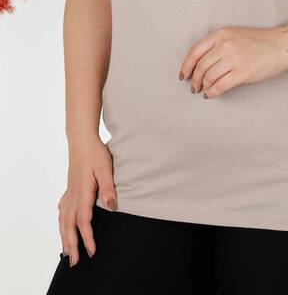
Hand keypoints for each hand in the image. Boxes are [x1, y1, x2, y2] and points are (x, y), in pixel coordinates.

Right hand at [58, 135, 117, 265]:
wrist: (81, 139)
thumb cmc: (95, 153)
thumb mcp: (106, 169)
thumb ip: (108, 188)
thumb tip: (113, 208)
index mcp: (83, 193)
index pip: (84, 221)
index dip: (87, 238)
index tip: (92, 251)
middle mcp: (73, 195)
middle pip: (70, 225)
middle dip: (72, 244)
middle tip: (74, 262)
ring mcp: (69, 192)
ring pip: (64, 219)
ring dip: (64, 236)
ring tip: (66, 251)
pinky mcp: (70, 187)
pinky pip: (62, 209)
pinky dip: (61, 221)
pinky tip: (63, 224)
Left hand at [179, 26, 287, 97]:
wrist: (281, 45)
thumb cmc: (259, 42)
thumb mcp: (234, 35)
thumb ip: (217, 46)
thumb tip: (200, 66)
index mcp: (221, 34)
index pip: (195, 52)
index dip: (186, 66)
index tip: (183, 75)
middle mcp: (225, 45)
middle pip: (200, 67)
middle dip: (195, 80)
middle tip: (194, 87)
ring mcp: (234, 58)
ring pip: (208, 77)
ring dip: (204, 87)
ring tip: (205, 91)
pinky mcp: (243, 72)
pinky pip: (220, 86)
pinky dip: (212, 92)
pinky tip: (212, 94)